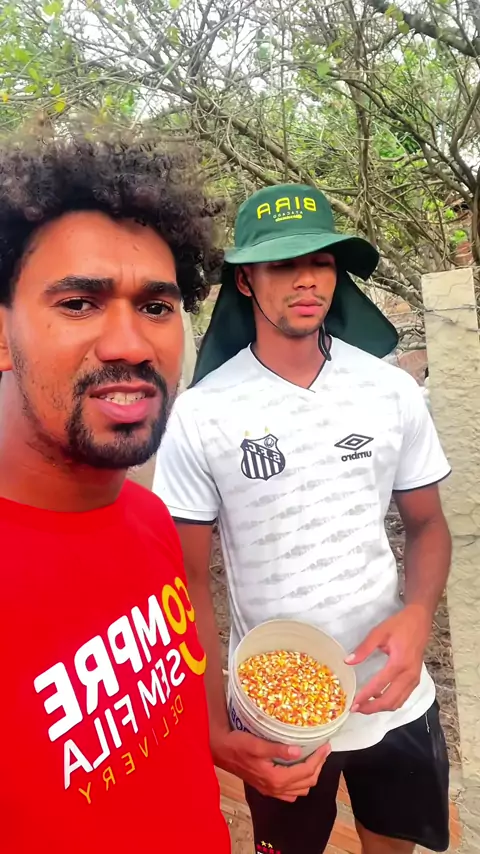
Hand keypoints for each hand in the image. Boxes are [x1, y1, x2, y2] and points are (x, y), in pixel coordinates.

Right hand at [212, 729, 330, 801]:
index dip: (319, 759)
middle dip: (318, 766)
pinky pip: (290, 793)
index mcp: (275, 778)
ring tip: (314, 758)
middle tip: (323, 750)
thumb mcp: (257, 743)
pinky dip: (299, 783)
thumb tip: (299, 751)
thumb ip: (278, 749)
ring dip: (311, 775)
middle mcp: (275, 788)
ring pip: (301, 790)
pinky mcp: (267, 788)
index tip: (326, 746)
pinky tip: (298, 769)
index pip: (306, 772)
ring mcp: (271, 790)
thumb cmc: (237, 744)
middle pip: (307, 783)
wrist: (221, 751)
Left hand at [346, 605, 430, 714]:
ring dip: (381, 708)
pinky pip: (403, 696)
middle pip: (390, 700)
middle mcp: (409, 675)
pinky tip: (378, 697)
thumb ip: (364, 648)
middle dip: (372, 708)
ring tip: (365, 706)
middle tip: (356, 709)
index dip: (365, 696)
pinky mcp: (416, 679)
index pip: (380, 685)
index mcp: (399, 663)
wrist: (420, 620)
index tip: (353, 704)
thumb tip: (348, 662)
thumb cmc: (399, 625)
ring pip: (398, 702)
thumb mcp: (379, 632)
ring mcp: (414, 679)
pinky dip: (390, 702)